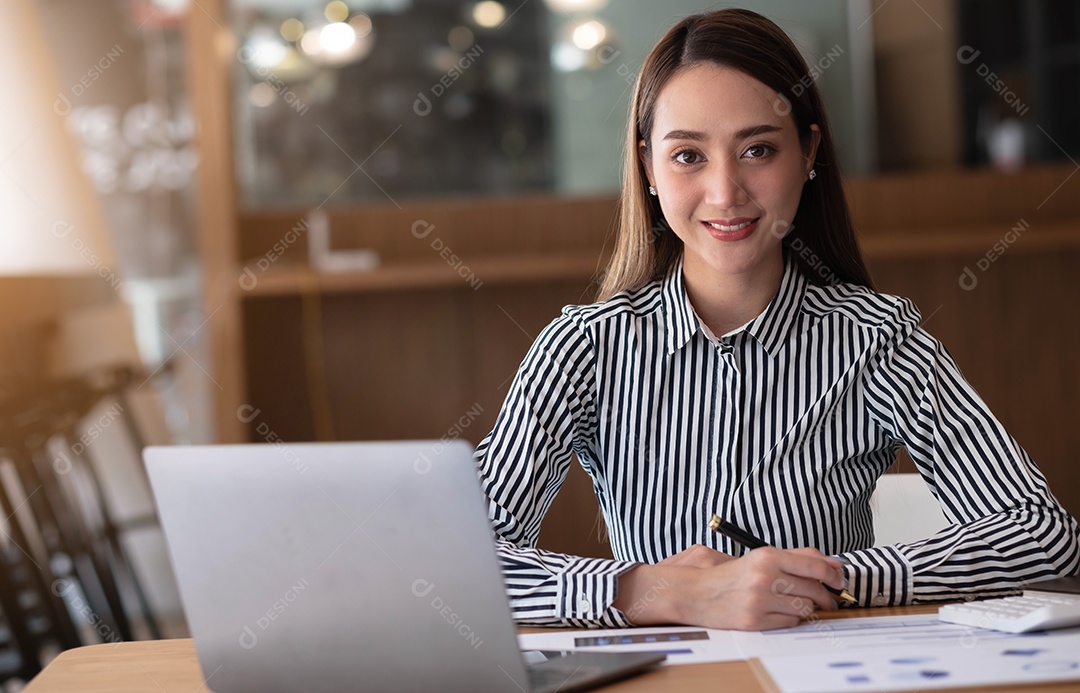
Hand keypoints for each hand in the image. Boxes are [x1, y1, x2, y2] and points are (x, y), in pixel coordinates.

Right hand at [615, 547, 845, 630]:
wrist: (696, 593)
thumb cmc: (730, 575)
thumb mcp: (760, 558)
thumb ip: (795, 557)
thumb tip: (830, 562)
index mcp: (766, 556)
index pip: (814, 565)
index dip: (833, 575)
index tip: (839, 580)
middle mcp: (764, 577)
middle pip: (813, 589)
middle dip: (825, 595)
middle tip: (828, 598)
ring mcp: (760, 600)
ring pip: (805, 607)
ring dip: (809, 608)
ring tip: (803, 604)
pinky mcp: (755, 621)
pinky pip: (790, 622)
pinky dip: (792, 619)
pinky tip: (783, 612)